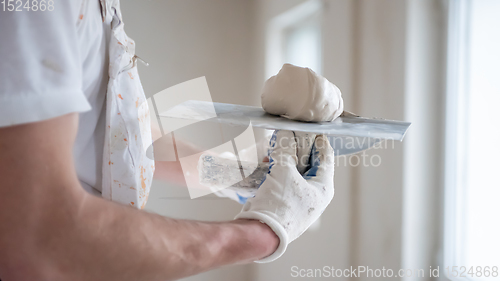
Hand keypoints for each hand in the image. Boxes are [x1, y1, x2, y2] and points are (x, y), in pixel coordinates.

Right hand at [235, 130, 334, 262]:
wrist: (260, 232)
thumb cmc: (279, 204)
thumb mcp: (284, 171)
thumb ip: (285, 148)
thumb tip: (284, 132)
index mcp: (323, 187)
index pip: (326, 156)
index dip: (317, 139)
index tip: (308, 126)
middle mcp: (314, 193)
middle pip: (309, 162)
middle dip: (297, 147)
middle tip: (288, 133)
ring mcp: (299, 198)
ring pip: (295, 170)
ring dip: (285, 157)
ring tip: (275, 145)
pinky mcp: (284, 201)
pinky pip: (284, 179)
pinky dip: (277, 168)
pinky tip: (267, 161)